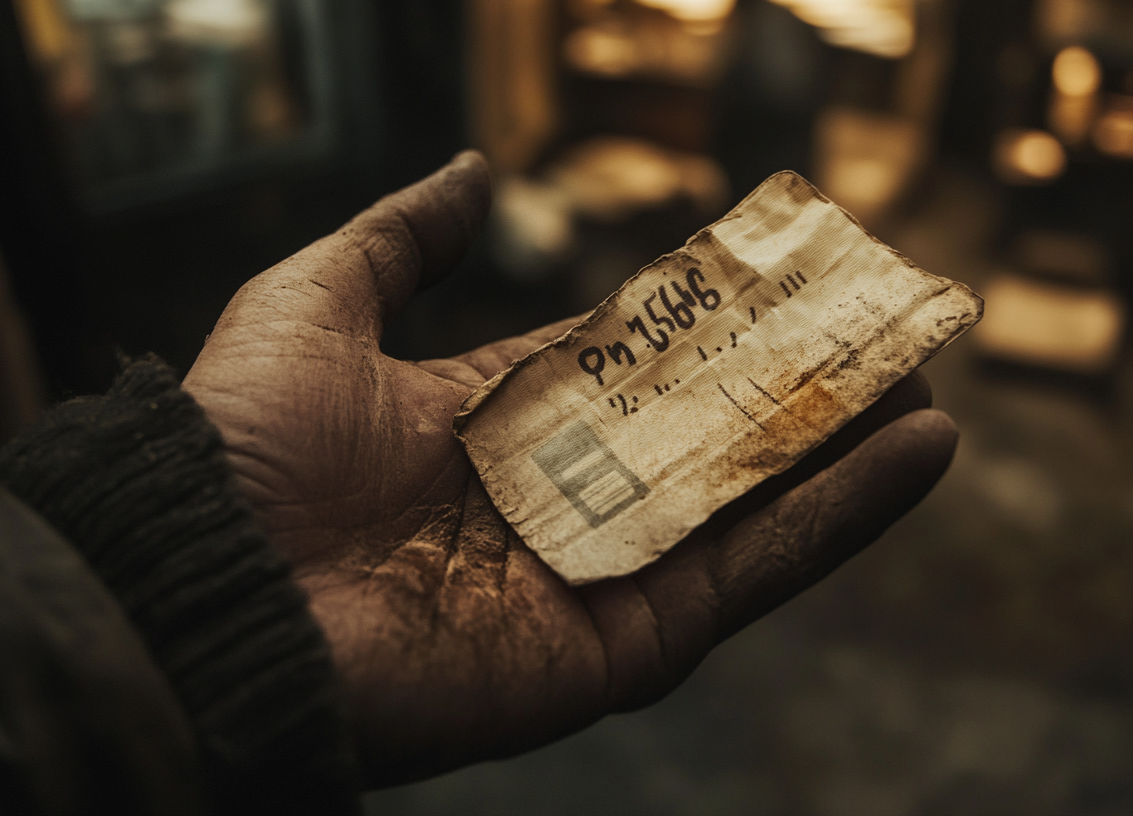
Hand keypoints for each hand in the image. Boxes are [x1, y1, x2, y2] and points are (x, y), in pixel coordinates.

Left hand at [182, 152, 958, 787]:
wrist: (202, 588)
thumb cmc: (243, 443)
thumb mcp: (316, 300)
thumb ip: (401, 237)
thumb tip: (476, 170)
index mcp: (496, 424)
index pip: (630, 364)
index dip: (707, 319)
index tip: (785, 272)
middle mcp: (557, 502)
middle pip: (705, 433)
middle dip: (795, 382)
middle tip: (885, 325)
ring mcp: (596, 576)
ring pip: (750, 503)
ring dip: (845, 446)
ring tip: (931, 383)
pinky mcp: (623, 645)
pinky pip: (750, 574)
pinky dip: (839, 518)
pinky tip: (919, 451)